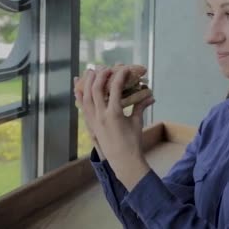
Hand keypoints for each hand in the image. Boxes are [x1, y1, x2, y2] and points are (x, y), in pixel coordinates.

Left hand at [80, 65, 154, 188]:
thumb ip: (140, 106)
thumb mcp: (137, 122)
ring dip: (88, 82)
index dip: (119, 76)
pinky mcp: (90, 124)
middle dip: (101, 75)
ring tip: (90, 71)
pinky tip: (78, 86)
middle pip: (97, 89)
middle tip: (106, 68)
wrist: (123, 161)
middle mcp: (101, 115)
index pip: (116, 89)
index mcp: (114, 113)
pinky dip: (79, 95)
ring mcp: (93, 120)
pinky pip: (82, 107)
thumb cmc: (132, 142)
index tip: (123, 68)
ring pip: (86, 96)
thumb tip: (150, 96)